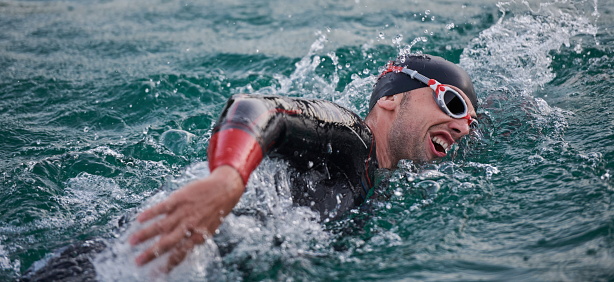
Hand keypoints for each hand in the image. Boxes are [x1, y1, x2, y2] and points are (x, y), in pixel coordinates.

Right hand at [129, 165, 243, 272]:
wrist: (225, 188)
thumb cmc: (216, 211)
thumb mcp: (208, 229)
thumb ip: (192, 238)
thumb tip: (178, 251)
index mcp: (198, 236)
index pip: (179, 254)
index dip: (166, 265)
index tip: (153, 274)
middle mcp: (189, 226)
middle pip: (167, 243)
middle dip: (151, 253)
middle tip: (137, 262)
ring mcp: (183, 212)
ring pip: (161, 226)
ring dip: (145, 234)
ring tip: (131, 242)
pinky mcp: (179, 198)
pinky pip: (162, 207)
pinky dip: (150, 214)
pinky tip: (139, 219)